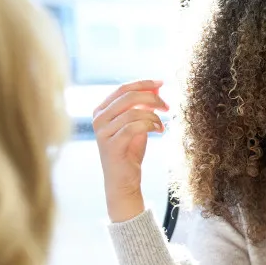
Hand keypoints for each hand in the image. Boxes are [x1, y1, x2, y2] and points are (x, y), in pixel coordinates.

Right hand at [92, 79, 168, 221]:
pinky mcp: (111, 145)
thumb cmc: (130, 152)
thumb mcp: (137, 125)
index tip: (162, 83)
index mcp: (102, 110)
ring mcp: (103, 132)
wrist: (123, 180)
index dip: (144, 84)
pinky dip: (150, 125)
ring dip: (153, 116)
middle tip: (167, 107)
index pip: (123, 89)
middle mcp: (98, 119)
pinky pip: (133, 127)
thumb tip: (156, 88)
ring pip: (133, 112)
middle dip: (152, 98)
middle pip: (128, 97)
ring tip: (162, 126)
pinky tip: (159, 131)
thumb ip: (142, 107)